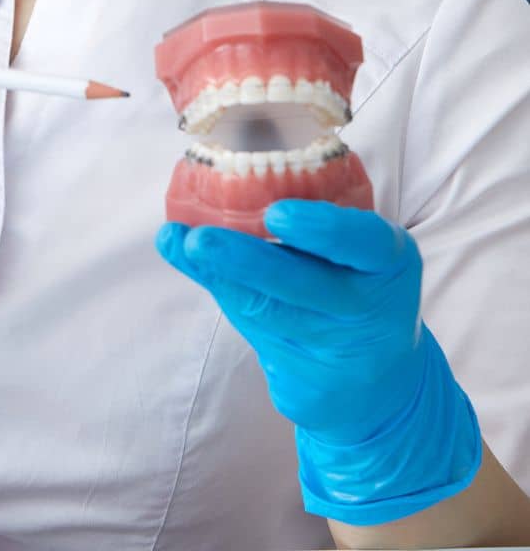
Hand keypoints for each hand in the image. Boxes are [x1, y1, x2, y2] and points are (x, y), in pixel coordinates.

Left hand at [155, 201, 481, 524]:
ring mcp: (338, 357)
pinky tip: (200, 272)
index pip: (363, 243)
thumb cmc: (358, 290)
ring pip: (267, 314)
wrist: (383, 385)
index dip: (321, 228)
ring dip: (218, 277)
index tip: (276, 212)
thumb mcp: (361, 255)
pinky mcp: (308, 390)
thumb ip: (316, 224)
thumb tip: (236, 178)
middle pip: (301, 287)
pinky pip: (257, 338)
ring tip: (178, 243)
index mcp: (389, 263)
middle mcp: (368, 312)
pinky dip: (226, 298)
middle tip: (199, 240)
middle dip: (245, 262)